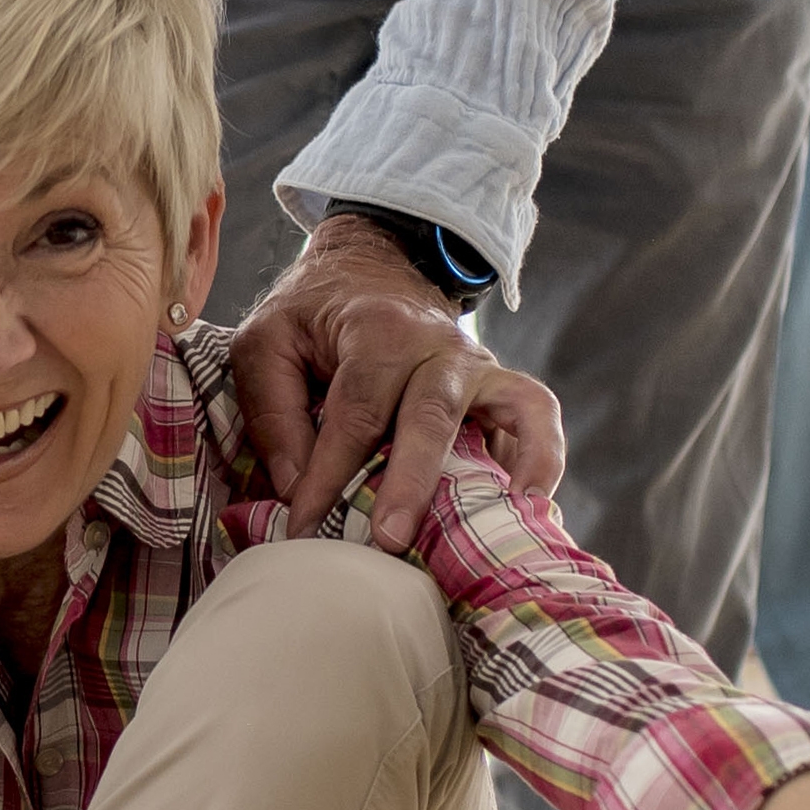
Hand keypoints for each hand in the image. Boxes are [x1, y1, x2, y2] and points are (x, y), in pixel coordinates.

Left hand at [233, 212, 566, 546]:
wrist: (369, 269)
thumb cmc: (312, 316)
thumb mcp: (266, 342)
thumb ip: (273, 410)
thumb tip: (296, 486)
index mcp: (375, 329)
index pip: (354, 411)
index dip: (328, 475)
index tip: (304, 527)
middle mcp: (437, 345)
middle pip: (430, 416)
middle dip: (409, 482)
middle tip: (388, 540)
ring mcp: (477, 364)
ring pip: (507, 408)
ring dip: (506, 467)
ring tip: (506, 519)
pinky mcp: (499, 385)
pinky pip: (535, 416)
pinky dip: (543, 456)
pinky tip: (532, 504)